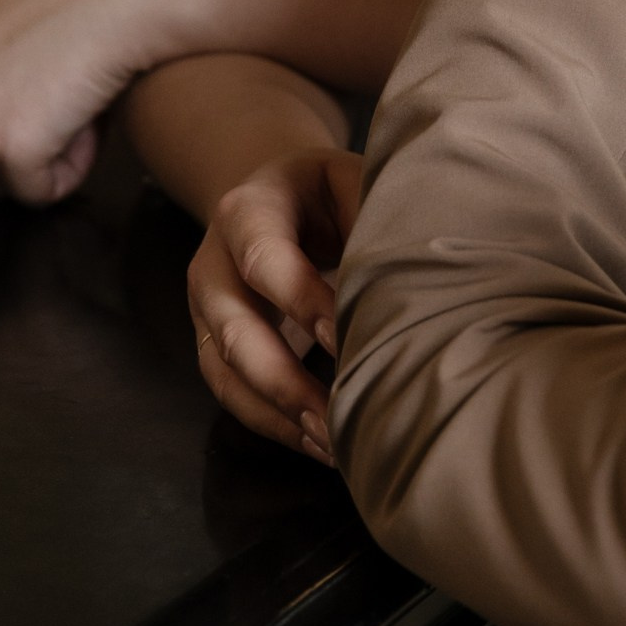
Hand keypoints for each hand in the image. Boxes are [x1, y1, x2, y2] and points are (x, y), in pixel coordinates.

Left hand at [0, 0, 168, 201]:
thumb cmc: (75, 4)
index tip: (4, 139)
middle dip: (2, 163)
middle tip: (50, 120)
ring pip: (2, 187)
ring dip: (44, 161)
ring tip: (73, 109)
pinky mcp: (9, 151)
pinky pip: (42, 192)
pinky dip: (73, 167)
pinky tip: (87, 121)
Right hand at [188, 150, 362, 459]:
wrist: (275, 195)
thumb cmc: (327, 193)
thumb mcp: (349, 180)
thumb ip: (372, 213)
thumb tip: (417, 265)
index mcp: (247, 210)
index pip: (265, 259)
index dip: (301, 301)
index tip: (344, 339)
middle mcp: (214, 262)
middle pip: (236, 329)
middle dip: (285, 379)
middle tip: (338, 414)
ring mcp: (208, 309)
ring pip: (227, 372)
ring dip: (279, 414)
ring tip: (333, 445)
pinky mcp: (215, 346)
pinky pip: (233, 394)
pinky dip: (274, 425)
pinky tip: (319, 445)